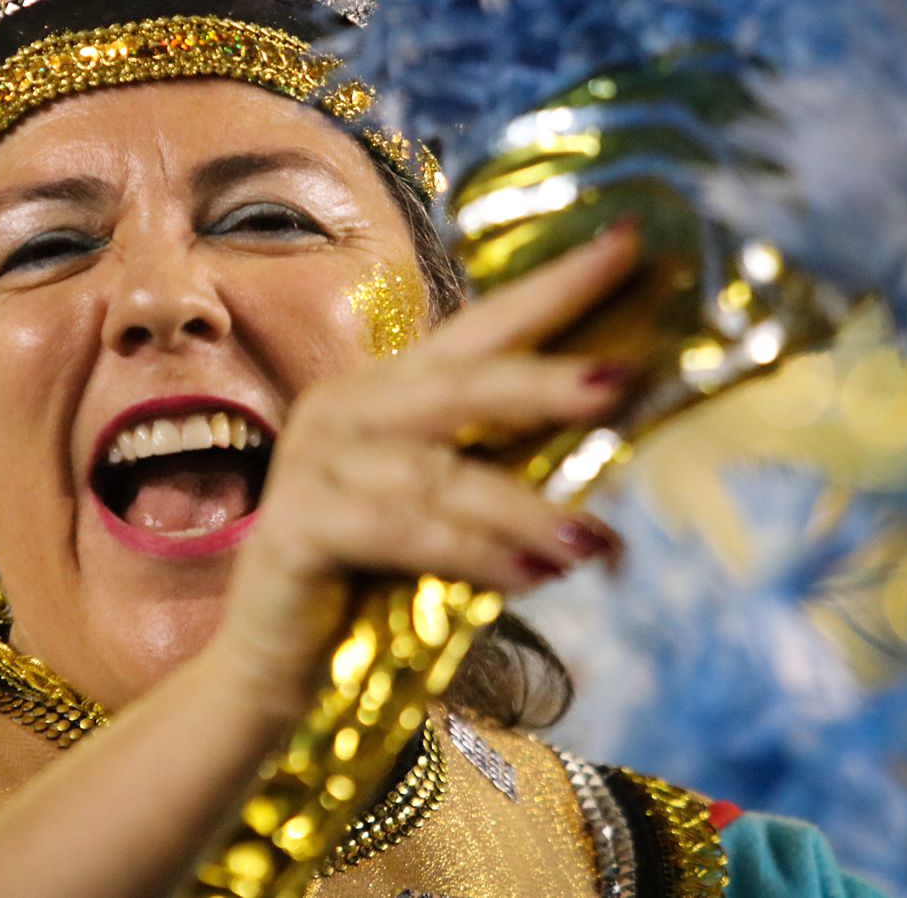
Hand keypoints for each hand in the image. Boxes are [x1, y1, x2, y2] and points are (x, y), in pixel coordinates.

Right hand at [211, 223, 639, 715]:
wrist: (277, 664)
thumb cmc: (376, 584)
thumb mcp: (452, 511)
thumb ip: (508, 468)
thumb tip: (617, 436)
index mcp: (388, 390)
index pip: (482, 328)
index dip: (553, 287)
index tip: (629, 242)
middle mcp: (346, 409)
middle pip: (457, 381)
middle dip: (542, 379)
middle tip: (619, 382)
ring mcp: (313, 463)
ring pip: (437, 472)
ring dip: (524, 508)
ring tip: (594, 542)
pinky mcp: (296, 527)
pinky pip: (397, 531)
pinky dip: (470, 553)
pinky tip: (531, 578)